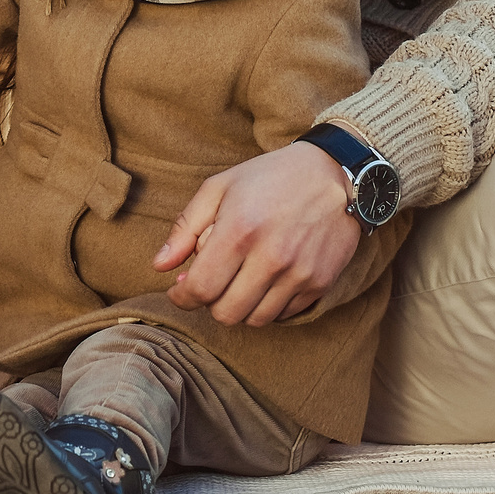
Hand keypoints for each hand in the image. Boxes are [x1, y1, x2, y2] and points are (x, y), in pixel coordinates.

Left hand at [151, 142, 361, 325]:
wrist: (335, 174)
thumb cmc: (270, 177)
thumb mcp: (219, 188)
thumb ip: (185, 228)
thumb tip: (159, 266)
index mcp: (239, 231)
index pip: (200, 290)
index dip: (182, 298)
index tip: (180, 291)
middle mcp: (270, 257)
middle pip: (226, 313)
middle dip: (211, 303)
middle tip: (214, 282)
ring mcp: (299, 274)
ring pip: (255, 319)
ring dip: (240, 306)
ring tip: (240, 279)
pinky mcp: (320, 283)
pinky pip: (284, 315)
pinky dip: (268, 305)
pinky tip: (266, 280)